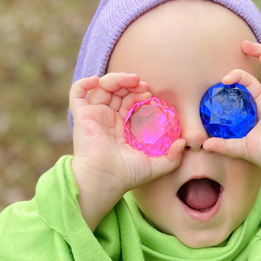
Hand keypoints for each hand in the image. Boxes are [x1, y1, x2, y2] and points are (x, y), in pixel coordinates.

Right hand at [69, 73, 184, 221]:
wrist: (106, 181)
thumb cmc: (127, 176)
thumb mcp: (156, 166)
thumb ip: (172, 157)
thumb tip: (183, 142)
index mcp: (122, 127)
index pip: (129, 102)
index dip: (139, 93)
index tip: (149, 94)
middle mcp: (107, 119)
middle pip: (117, 91)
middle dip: (130, 83)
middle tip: (143, 85)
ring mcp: (94, 116)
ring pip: (101, 88)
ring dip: (115, 79)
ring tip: (130, 80)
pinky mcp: (81, 117)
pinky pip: (77, 94)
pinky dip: (84, 83)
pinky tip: (97, 80)